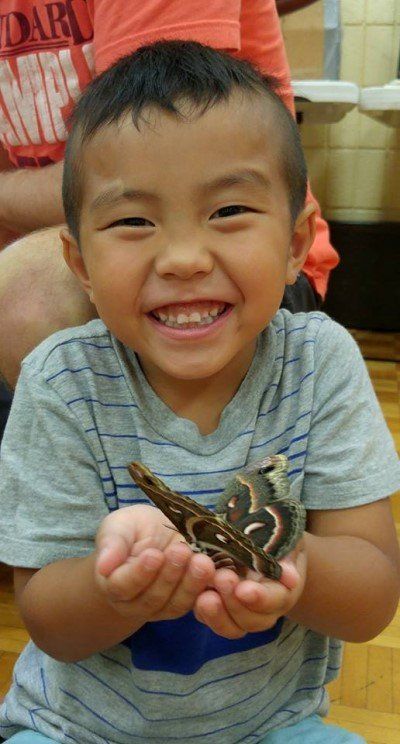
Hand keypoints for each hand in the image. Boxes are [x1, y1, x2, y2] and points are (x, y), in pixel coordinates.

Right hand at [95, 505, 215, 624]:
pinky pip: (195, 603)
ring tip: (202, 561)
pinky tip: (216, 571)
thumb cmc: (132, 530)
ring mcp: (161, 607)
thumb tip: (104, 566)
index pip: (123, 586)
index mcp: (113, 583)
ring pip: (175, 604)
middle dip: (170, 575)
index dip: (139, 573)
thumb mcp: (119, 526)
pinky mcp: (184, 604)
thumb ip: (112, 543)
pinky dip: (206, 589)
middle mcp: (135, 603)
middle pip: (152, 598)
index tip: (154, 554)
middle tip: (182, 550)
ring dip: (191, 584)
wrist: (154, 537)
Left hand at [193, 539, 306, 638]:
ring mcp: (240, 611)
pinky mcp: (218, 608)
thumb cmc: (274, 535)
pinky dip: (202, 612)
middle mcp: (264, 608)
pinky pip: (211, 620)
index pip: (276, 600)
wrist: (259, 539)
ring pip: (232, 627)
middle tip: (220, 579)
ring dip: (217, 615)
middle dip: (234, 604)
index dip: (260, 598)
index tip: (243, 590)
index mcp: (283, 589)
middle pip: (253, 620)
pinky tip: (195, 596)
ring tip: (204, 597)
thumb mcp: (283, 537)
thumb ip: (286, 554)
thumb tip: (290, 578)